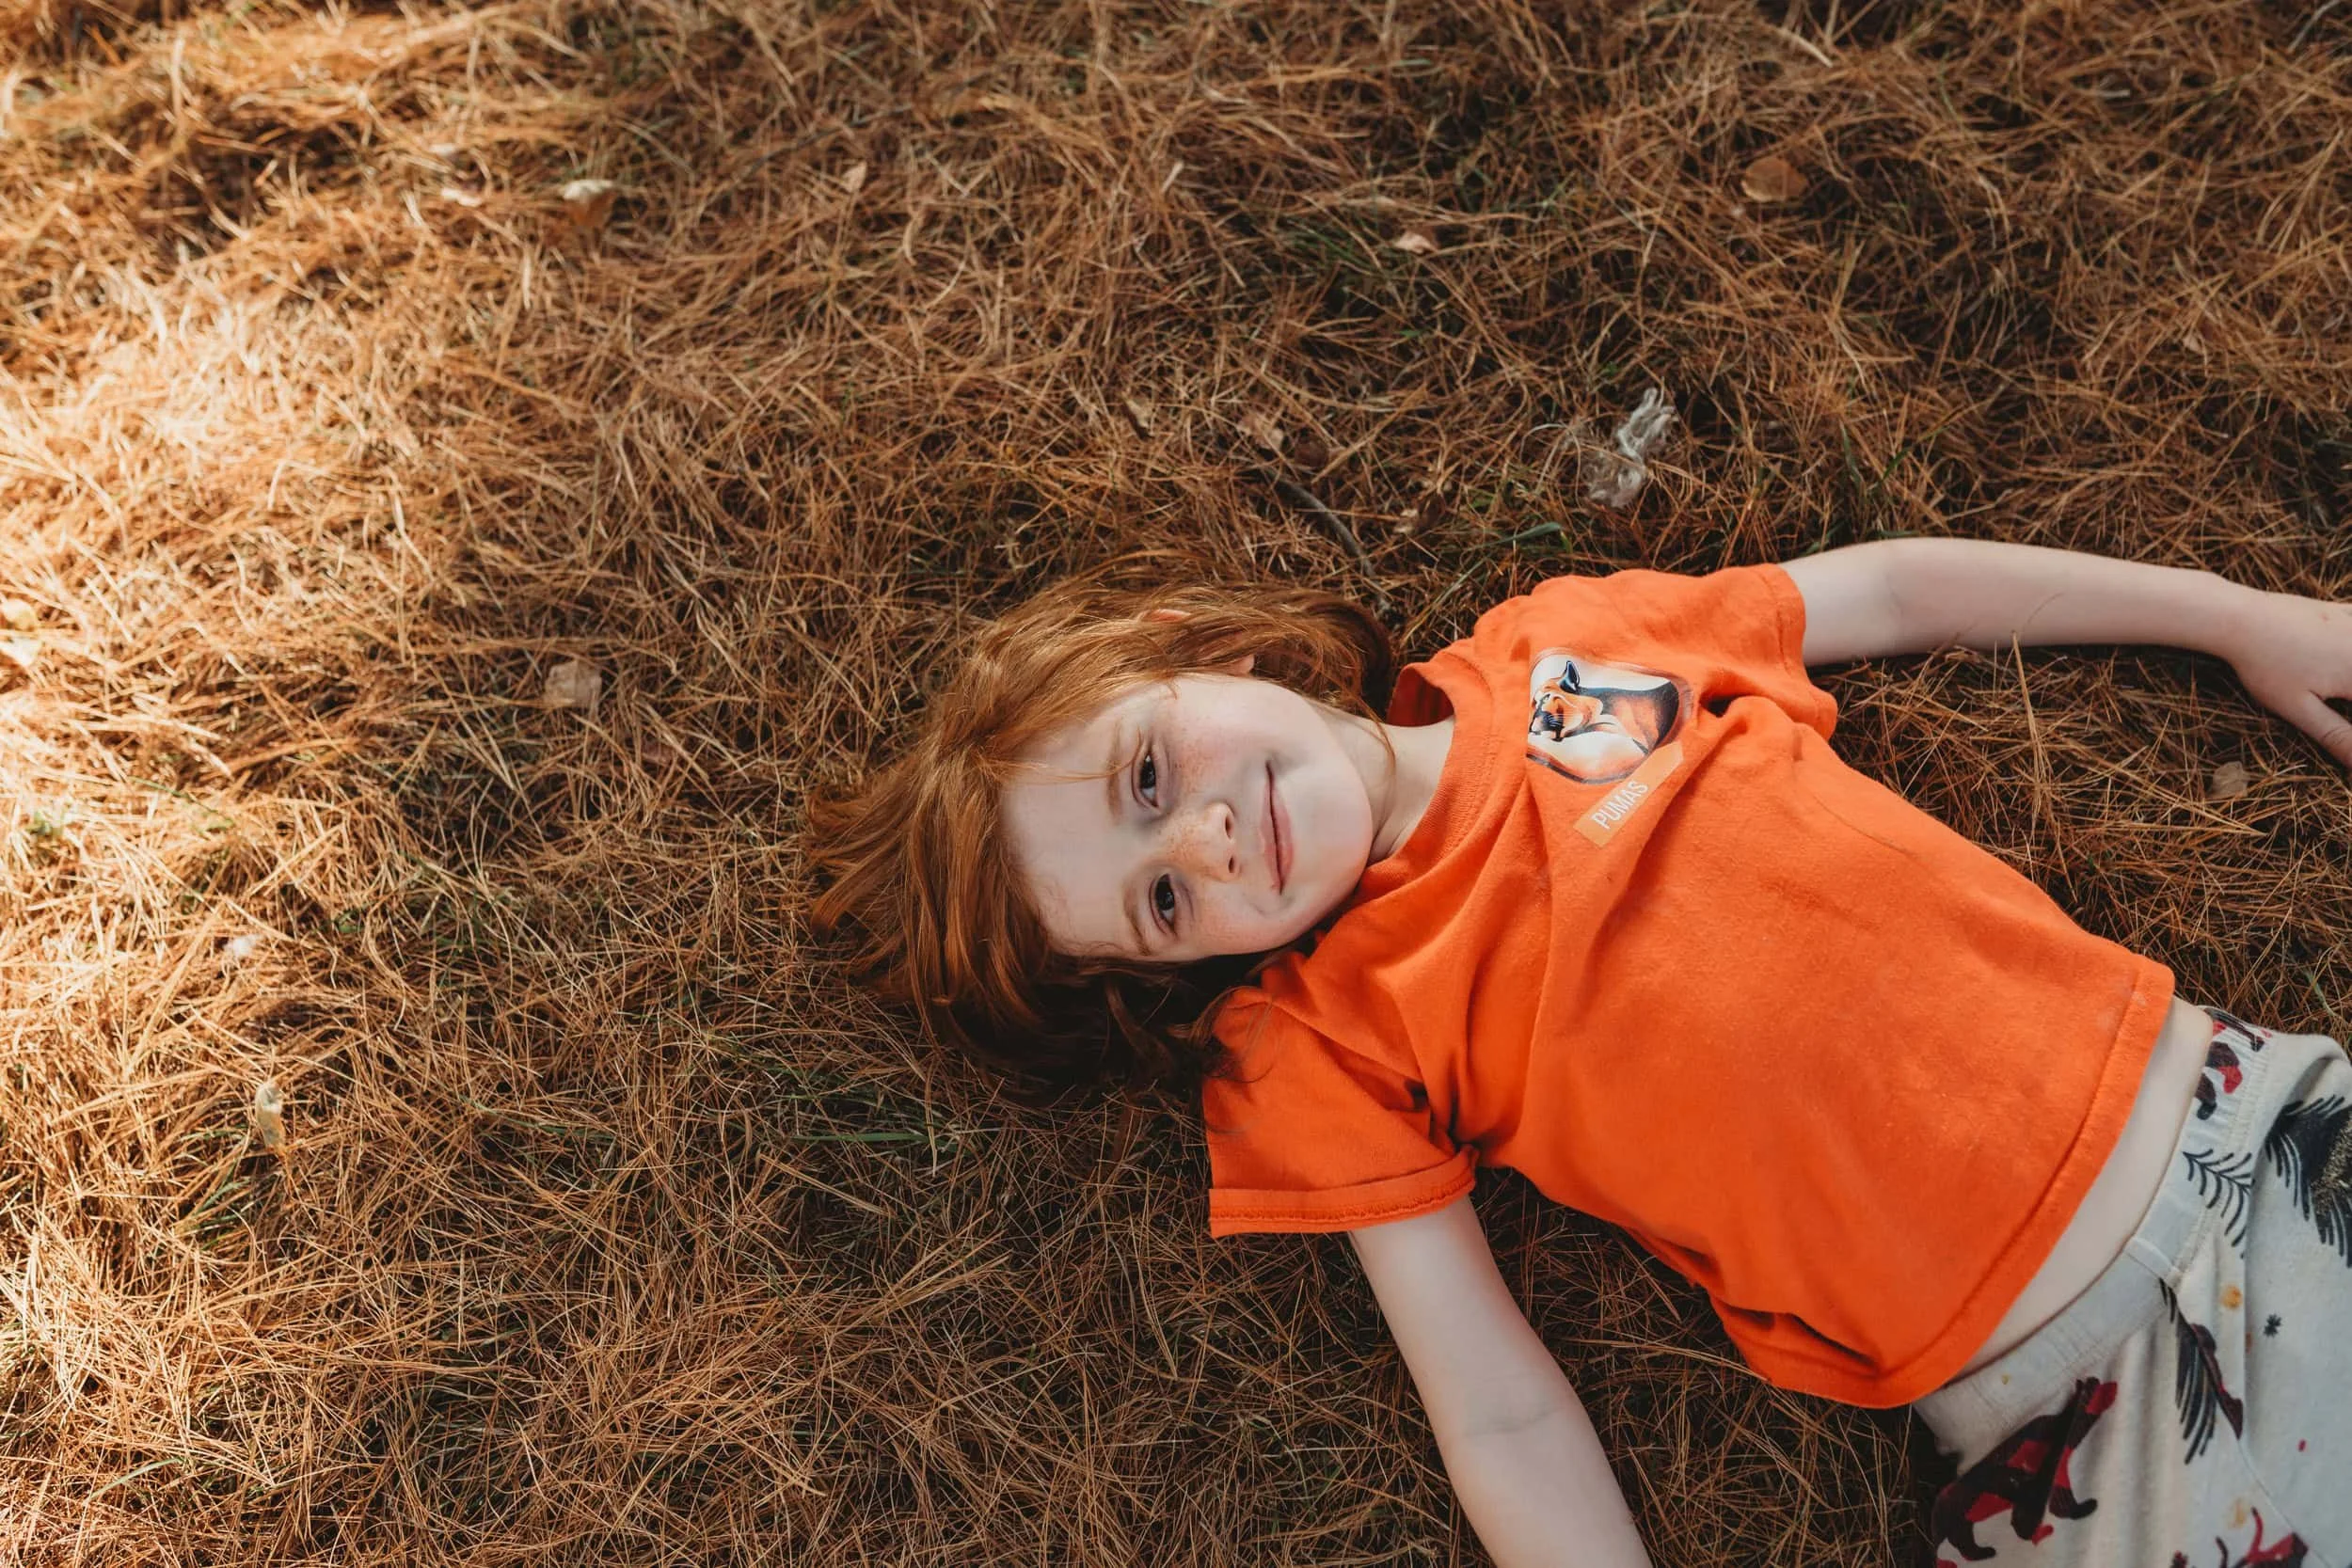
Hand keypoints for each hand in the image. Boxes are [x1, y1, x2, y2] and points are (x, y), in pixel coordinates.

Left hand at [2220, 591, 2351, 768]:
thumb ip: (2337, 736)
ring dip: (2348, 681)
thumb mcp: (2299, 710)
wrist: (2239, 618)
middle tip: (2323, 698)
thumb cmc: (2265, 667)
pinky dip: (2350, 646)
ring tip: (2318, 683)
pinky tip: (2340, 654)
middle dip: (2348, 696)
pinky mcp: (2345, 611)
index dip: (2351, 728)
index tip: (2334, 711)